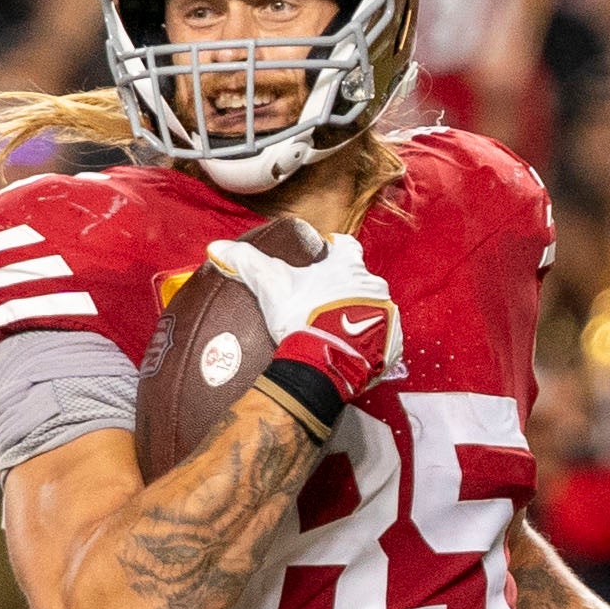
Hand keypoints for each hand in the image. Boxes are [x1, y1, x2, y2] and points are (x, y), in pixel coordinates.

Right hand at [202, 230, 400, 401]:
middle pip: (361, 280)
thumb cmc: (301, 317)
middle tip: (324, 302)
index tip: (327, 253)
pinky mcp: (392, 345)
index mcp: (348, 266)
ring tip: (337, 331)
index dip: (336, 249)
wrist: (325, 362)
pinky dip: (371, 344)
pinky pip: (384, 340)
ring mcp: (387, 315)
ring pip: (375, 310)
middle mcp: (374, 285)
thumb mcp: (270, 285)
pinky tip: (352, 352)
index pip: (347, 246)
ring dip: (360, 316)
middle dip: (346, 288)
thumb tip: (217, 246)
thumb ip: (246, 262)